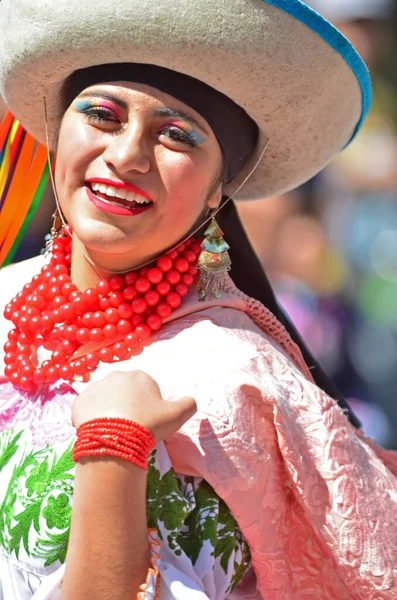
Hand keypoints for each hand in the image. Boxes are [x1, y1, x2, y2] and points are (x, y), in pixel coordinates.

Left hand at [72, 370, 196, 441]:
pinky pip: (86, 410)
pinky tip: (98, 433)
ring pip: (103, 400)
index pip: (145, 389)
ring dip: (108, 411)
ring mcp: (94, 388)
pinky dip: (90, 419)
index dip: (147, 406)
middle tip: (130, 426)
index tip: (146, 421)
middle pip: (122, 392)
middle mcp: (115, 376)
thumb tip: (191, 400)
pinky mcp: (78, 402)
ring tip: (114, 431)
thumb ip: (188, 404)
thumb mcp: (177, 415)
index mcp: (139, 376)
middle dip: (126, 405)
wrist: (116, 439)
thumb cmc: (148, 424)